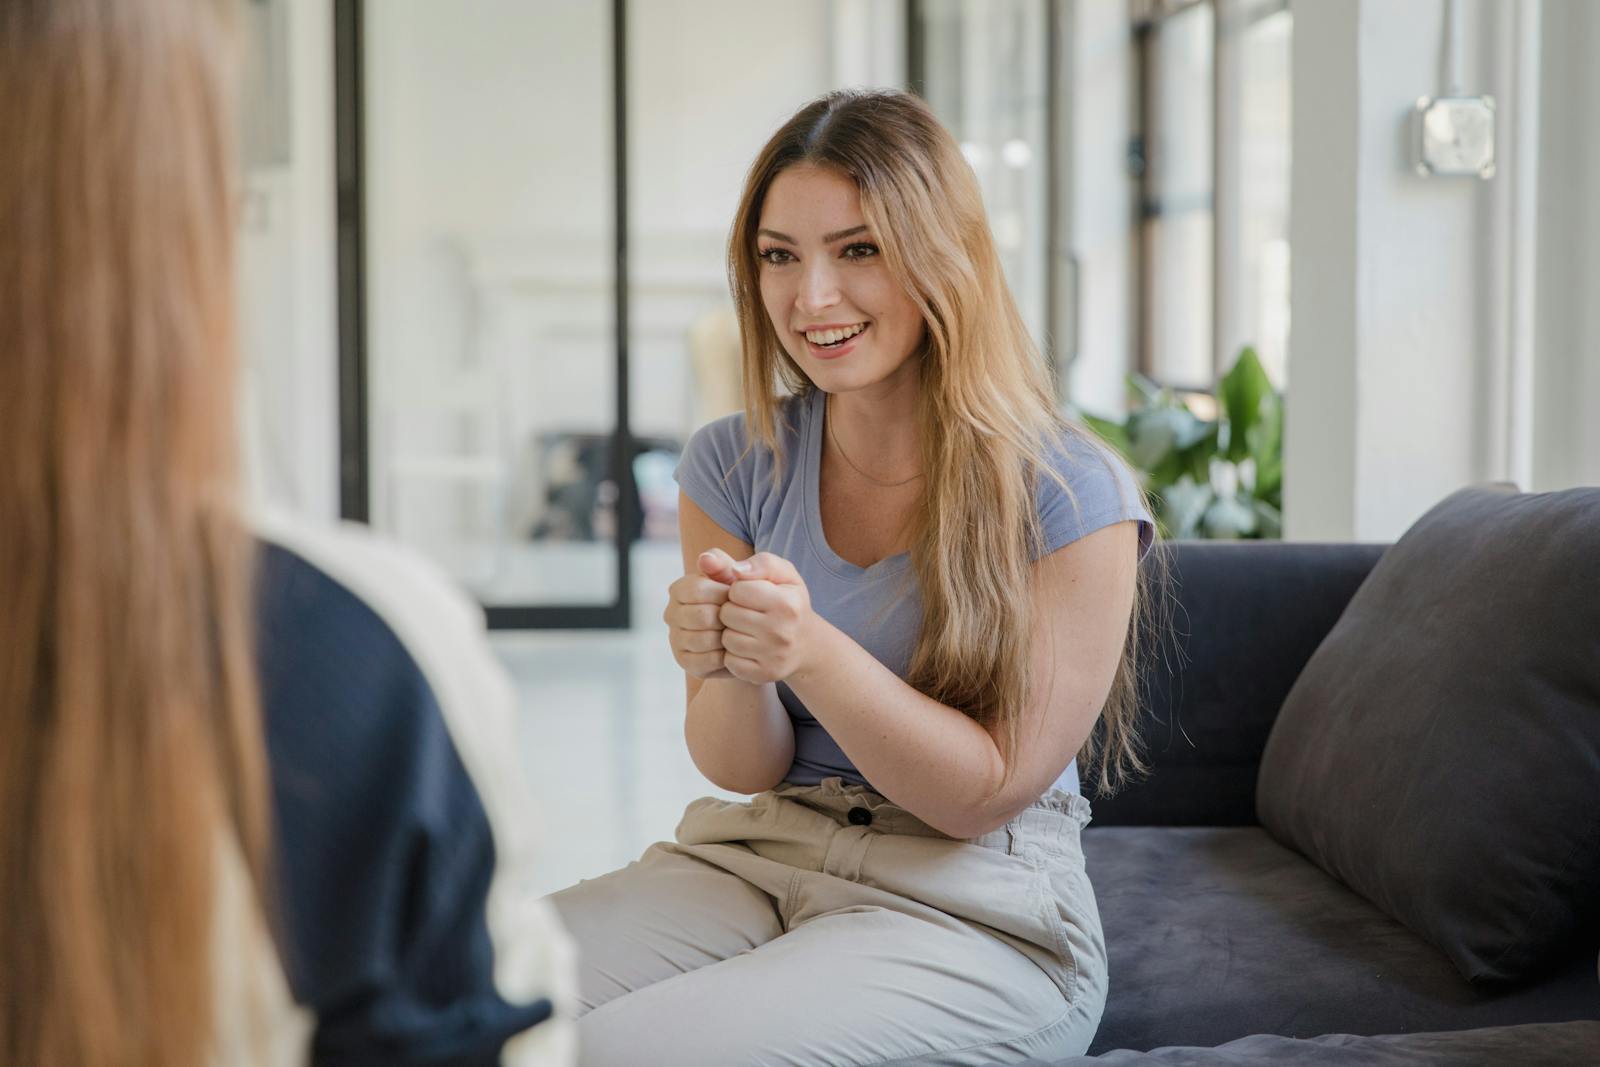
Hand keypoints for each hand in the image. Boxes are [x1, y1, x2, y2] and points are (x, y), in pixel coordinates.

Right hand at [662, 549, 741, 679]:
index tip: (738, 598)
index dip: (723, 594)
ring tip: (736, 632)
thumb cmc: (742, 600)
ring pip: (703, 639)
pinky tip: (732, 648)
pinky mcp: (684, 661)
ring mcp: (675, 638)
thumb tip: (705, 559)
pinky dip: (724, 655)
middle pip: (701, 616)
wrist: (748, 635)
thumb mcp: (736, 579)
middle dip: (726, 618)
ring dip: (726, 637)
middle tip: (740, 618)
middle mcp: (671, 613)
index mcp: (679, 588)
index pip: (697, 589)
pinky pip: (707, 659)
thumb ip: (723, 564)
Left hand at [717, 552, 814, 684]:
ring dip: (731, 632)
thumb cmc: (789, 601)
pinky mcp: (764, 675)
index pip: (737, 590)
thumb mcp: (783, 574)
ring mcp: (773, 656)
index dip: (738, 590)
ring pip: (726, 639)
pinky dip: (733, 654)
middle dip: (732, 610)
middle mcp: (782, 632)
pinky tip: (747, 647)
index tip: (749, 594)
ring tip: (747, 629)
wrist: (807, 644)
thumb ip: (760, 563)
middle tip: (747, 613)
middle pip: (728, 614)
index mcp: (787, 603)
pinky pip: (729, 662)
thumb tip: (735, 570)